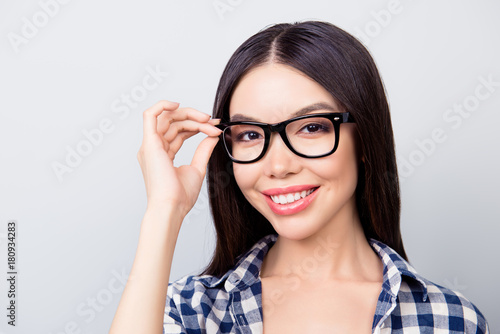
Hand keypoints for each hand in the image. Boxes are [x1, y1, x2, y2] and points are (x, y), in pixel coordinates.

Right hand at [136, 100, 221, 217]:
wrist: (172, 207)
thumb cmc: (181, 196)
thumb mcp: (197, 168)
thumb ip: (203, 150)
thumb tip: (212, 135)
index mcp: (162, 154)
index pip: (179, 131)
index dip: (197, 125)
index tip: (215, 126)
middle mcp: (154, 148)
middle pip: (174, 122)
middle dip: (195, 118)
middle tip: (213, 122)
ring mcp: (150, 145)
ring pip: (168, 118)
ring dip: (190, 115)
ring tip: (207, 121)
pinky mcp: (149, 143)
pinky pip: (150, 115)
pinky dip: (162, 105)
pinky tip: (178, 105)